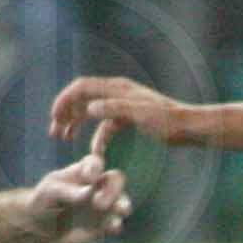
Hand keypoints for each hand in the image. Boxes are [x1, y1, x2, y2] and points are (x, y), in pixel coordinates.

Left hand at [26, 148, 131, 242]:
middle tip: (99, 203)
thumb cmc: (43, 202)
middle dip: (113, 189)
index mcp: (83, 172)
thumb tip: (88, 192)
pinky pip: (116, 223)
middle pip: (116, 179)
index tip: (89, 179)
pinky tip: (111, 228)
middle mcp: (97, 186)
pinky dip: (116, 225)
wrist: (41, 228)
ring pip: (122, 200)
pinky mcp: (103, 224)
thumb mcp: (49, 193)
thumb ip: (67, 191)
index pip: (95, 163)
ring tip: (119, 211)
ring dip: (122, 205)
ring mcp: (103, 205)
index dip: (96, 168)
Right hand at [48, 75, 189, 153]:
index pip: (81, 88)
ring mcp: (122, 106)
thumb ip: (114, 109)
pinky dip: (98, 139)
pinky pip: (107, 128)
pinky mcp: (129, 119)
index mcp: (116, 88)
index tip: (54, 118)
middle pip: (83, 99)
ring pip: (92, 113)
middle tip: (54, 132)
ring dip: (77, 125)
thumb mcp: (140, 114)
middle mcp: (116, 93)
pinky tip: (95, 155)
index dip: (65, 100)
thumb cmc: (167, 120)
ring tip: (64, 139)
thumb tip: (89, 109)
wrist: (189, 127)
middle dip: (66, 113)